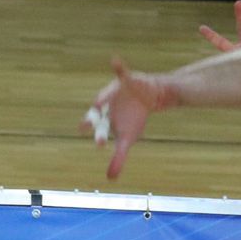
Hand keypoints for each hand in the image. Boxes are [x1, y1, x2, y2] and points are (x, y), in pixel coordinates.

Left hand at [81, 56, 167, 179]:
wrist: (150, 97)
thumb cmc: (133, 118)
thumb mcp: (127, 139)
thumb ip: (118, 158)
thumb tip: (110, 179)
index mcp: (104, 120)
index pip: (98, 129)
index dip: (98, 136)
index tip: (100, 145)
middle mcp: (105, 105)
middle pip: (98, 113)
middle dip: (94, 118)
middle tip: (89, 125)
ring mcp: (113, 92)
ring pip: (106, 94)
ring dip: (103, 97)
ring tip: (97, 102)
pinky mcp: (124, 80)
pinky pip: (120, 71)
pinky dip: (118, 66)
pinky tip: (114, 60)